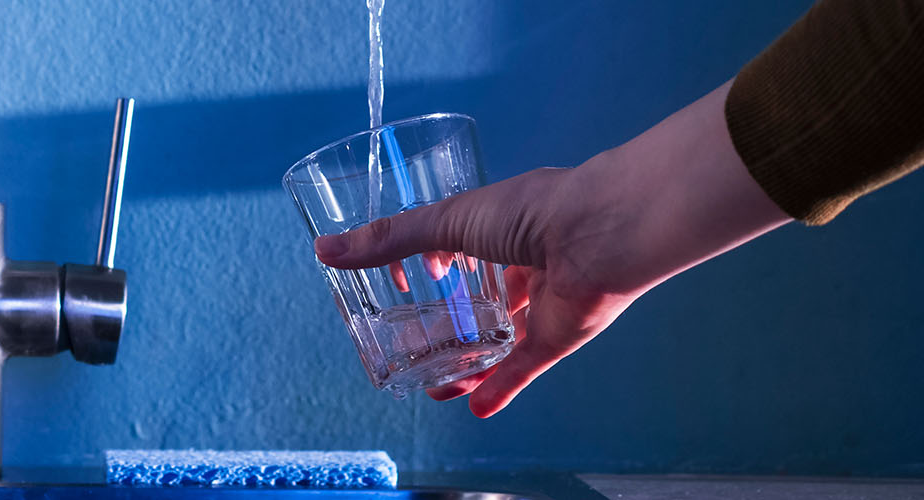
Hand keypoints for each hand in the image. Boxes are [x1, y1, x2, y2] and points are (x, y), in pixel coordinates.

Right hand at [313, 82, 791, 416]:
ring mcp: (539, 302)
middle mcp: (520, 264)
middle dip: (446, 325)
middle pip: (477, 301)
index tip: (402, 282)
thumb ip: (388, 240)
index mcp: (498, 227)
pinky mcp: (556, 336)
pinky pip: (524, 367)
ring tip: (435, 385)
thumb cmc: (530, 211)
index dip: (431, 266)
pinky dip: (501, 387)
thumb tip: (323, 249)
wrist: (599, 234)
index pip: (460, 249)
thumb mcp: (447, 222)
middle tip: (410, 345)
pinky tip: (474, 406)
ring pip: (497, 339)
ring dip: (467, 362)